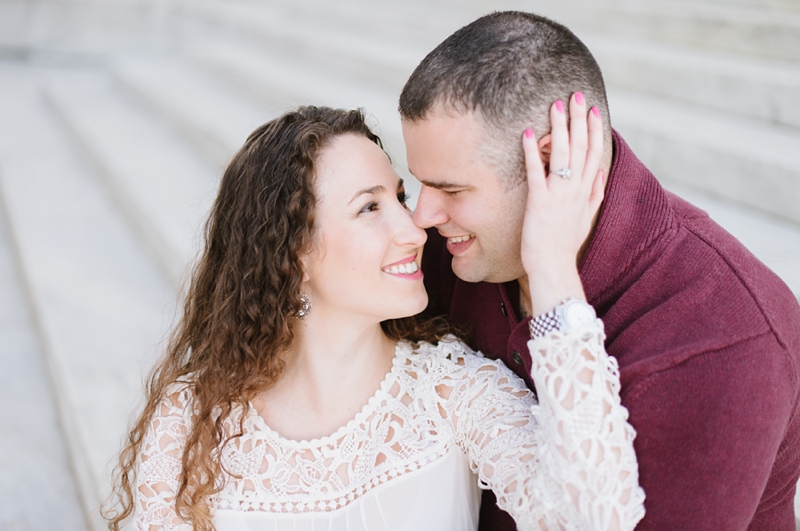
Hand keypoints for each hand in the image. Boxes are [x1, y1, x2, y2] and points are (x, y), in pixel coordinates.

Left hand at [520, 93, 604, 315]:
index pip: (595, 154)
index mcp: (587, 191)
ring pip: (562, 154)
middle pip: (580, 147)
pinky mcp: (539, 201)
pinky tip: (526, 133)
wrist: (554, 267)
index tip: (593, 110)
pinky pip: (536, 171)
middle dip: (579, 119)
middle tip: (576, 95)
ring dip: (559, 128)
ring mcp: (559, 194)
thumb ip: (595, 194)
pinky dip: (532, 151)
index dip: (594, 130)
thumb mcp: (587, 218)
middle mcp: (576, 189)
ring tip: (556, 105)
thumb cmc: (566, 245)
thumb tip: (601, 174)